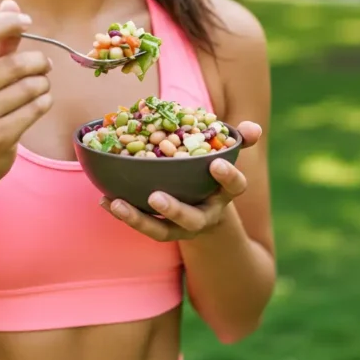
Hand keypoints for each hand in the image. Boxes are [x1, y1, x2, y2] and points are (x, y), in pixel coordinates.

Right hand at [0, 0, 52, 184]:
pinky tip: (37, 105)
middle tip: (44, 66)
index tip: (26, 22)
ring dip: (44, 85)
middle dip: (38, 63)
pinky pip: (37, 108)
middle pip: (15, 64)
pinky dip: (44, 103)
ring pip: (31, 87)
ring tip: (39, 89)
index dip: (6, 22)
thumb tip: (11, 2)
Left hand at [100, 122, 262, 241]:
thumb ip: (236, 141)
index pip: (234, 187)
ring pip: (162, 231)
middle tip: (156, 197)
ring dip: (138, 219)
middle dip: (174, 210)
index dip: (228, 177)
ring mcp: (181, 227)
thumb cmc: (210, 174)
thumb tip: (254, 128)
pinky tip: (104, 199)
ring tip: (117, 203)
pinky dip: (122, 213)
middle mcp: (204, 216)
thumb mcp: (225, 157)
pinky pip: (141, 225)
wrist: (205, 213)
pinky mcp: (160, 230)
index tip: (216, 164)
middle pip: (192, 219)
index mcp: (224, 194)